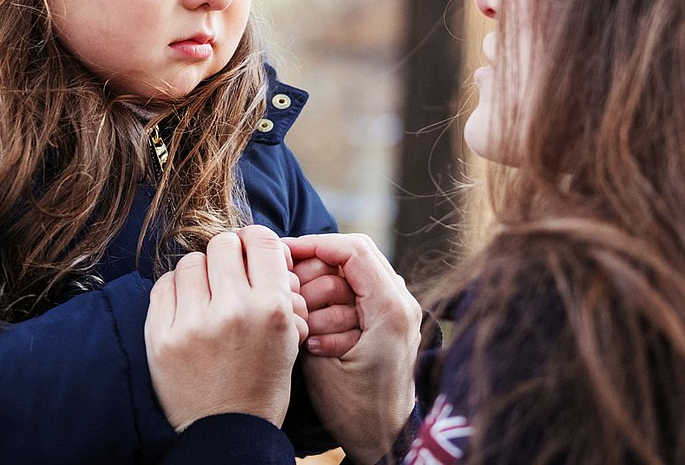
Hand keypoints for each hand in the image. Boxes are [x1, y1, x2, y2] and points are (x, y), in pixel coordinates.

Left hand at [145, 226, 307, 431]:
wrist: (226, 431)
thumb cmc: (262, 381)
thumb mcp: (288, 335)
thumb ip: (278, 289)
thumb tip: (259, 246)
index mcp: (271, 309)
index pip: (261, 241)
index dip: (255, 241)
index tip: (249, 252)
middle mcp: (233, 311)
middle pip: (223, 244)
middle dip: (227, 255)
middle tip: (227, 274)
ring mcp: (193, 324)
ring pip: (191, 261)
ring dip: (200, 273)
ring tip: (205, 296)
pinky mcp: (161, 337)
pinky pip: (163, 285)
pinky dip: (175, 290)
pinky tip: (185, 308)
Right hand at [285, 234, 421, 464]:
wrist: (385, 440)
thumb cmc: (354, 409)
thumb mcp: (320, 362)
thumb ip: (307, 315)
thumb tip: (286, 278)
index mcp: (390, 308)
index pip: (352, 249)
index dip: (313, 245)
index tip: (282, 254)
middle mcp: (402, 302)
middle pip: (353, 256)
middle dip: (315, 271)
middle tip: (289, 294)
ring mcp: (399, 309)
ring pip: (353, 274)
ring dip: (323, 289)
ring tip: (304, 321)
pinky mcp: (390, 320)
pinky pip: (358, 293)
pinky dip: (333, 303)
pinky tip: (315, 327)